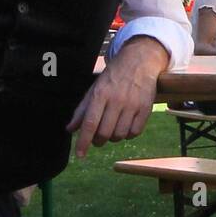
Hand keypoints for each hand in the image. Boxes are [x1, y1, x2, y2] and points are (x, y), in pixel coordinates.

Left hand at [67, 36, 168, 158]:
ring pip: (119, 135)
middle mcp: (117, 100)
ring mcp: (133, 105)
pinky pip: (135, 132)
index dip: (83, 142)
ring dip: (113, 138)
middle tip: (97, 138)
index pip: (90, 123)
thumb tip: (69, 129)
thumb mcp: (94, 89)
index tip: (80, 155)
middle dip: (98, 141)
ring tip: (112, 129)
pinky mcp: (146, 108)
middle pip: (104, 133)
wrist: (139, 61)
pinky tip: (125, 126)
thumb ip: (81, 110)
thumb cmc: (113, 77)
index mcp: (100, 94)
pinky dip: (128, 135)